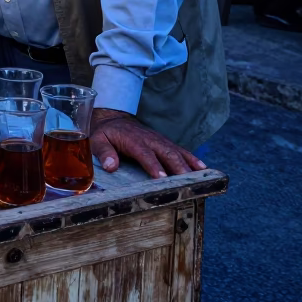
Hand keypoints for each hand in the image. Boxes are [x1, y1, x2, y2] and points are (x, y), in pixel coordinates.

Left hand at [90, 108, 205, 179]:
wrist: (113, 118)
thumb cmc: (106, 133)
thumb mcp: (98, 140)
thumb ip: (104, 152)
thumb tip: (110, 166)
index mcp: (132, 140)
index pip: (144, 153)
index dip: (154, 165)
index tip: (162, 178)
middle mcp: (149, 139)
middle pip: (166, 153)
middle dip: (177, 168)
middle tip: (187, 182)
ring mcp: (159, 140)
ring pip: (176, 151)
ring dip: (188, 164)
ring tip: (201, 177)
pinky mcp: (165, 143)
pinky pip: (180, 150)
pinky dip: (192, 158)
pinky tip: (203, 168)